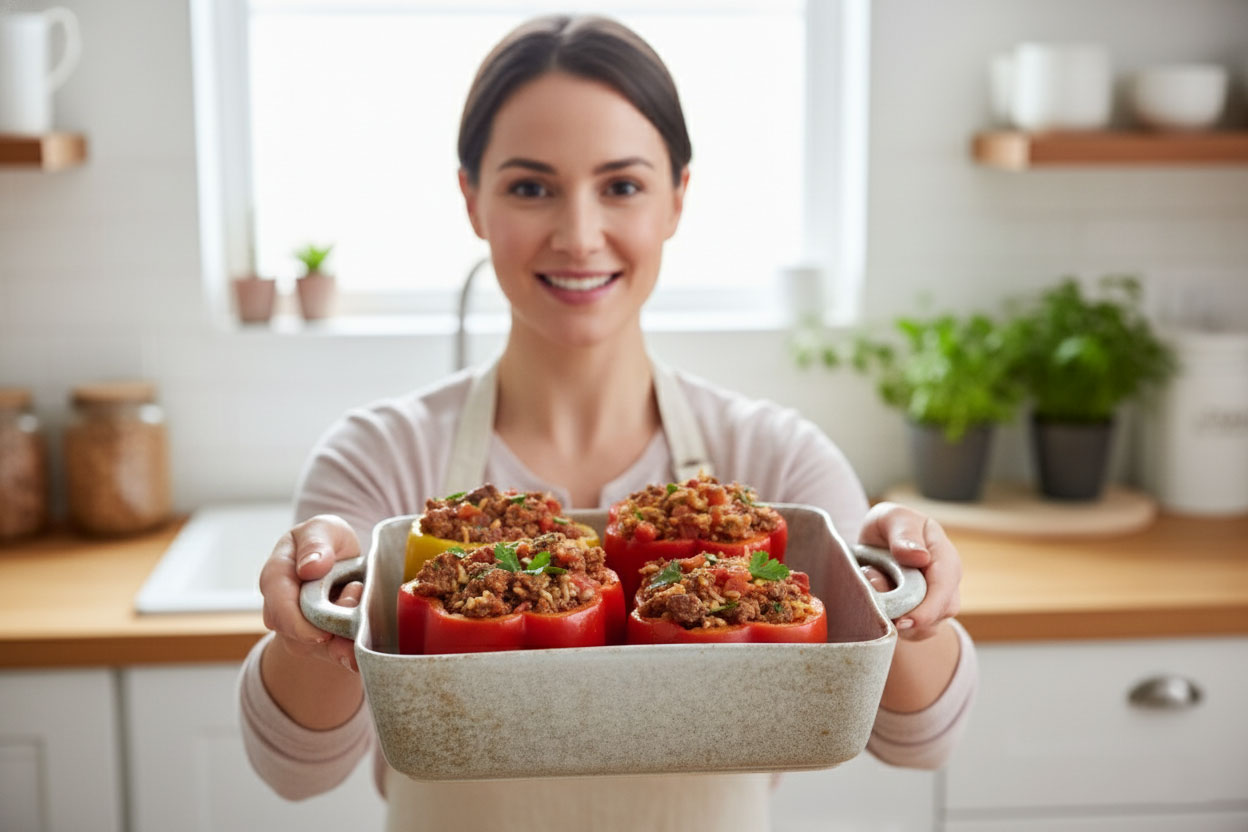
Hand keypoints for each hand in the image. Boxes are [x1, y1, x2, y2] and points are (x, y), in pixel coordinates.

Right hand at [259, 514, 363, 671]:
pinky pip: (333, 655)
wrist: (341, 561)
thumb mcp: (323, 529)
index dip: (297, 624)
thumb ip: (316, 543)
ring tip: (361, 603)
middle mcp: (281, 609)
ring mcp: (299, 629)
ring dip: (343, 639)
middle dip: (329, 630)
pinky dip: (350, 655)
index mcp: (276, 577)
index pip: (277, 607)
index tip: (320, 634)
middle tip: (356, 595)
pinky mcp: (320, 643)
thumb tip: (310, 568)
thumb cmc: (326, 542)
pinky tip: (362, 653)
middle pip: (296, 635)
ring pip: (316, 649)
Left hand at [857, 502, 961, 641]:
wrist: (880, 540)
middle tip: (874, 595)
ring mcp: (937, 602)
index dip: (927, 609)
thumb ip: (904, 534)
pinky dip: (894, 627)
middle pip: (939, 614)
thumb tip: (920, 557)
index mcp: (945, 556)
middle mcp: (947, 582)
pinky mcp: (923, 617)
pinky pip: (913, 634)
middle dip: (906, 615)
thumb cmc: (890, 526)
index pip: (944, 587)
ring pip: (925, 628)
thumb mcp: (892, 518)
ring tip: (874, 587)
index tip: (903, 621)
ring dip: (896, 619)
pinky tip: (879, 606)